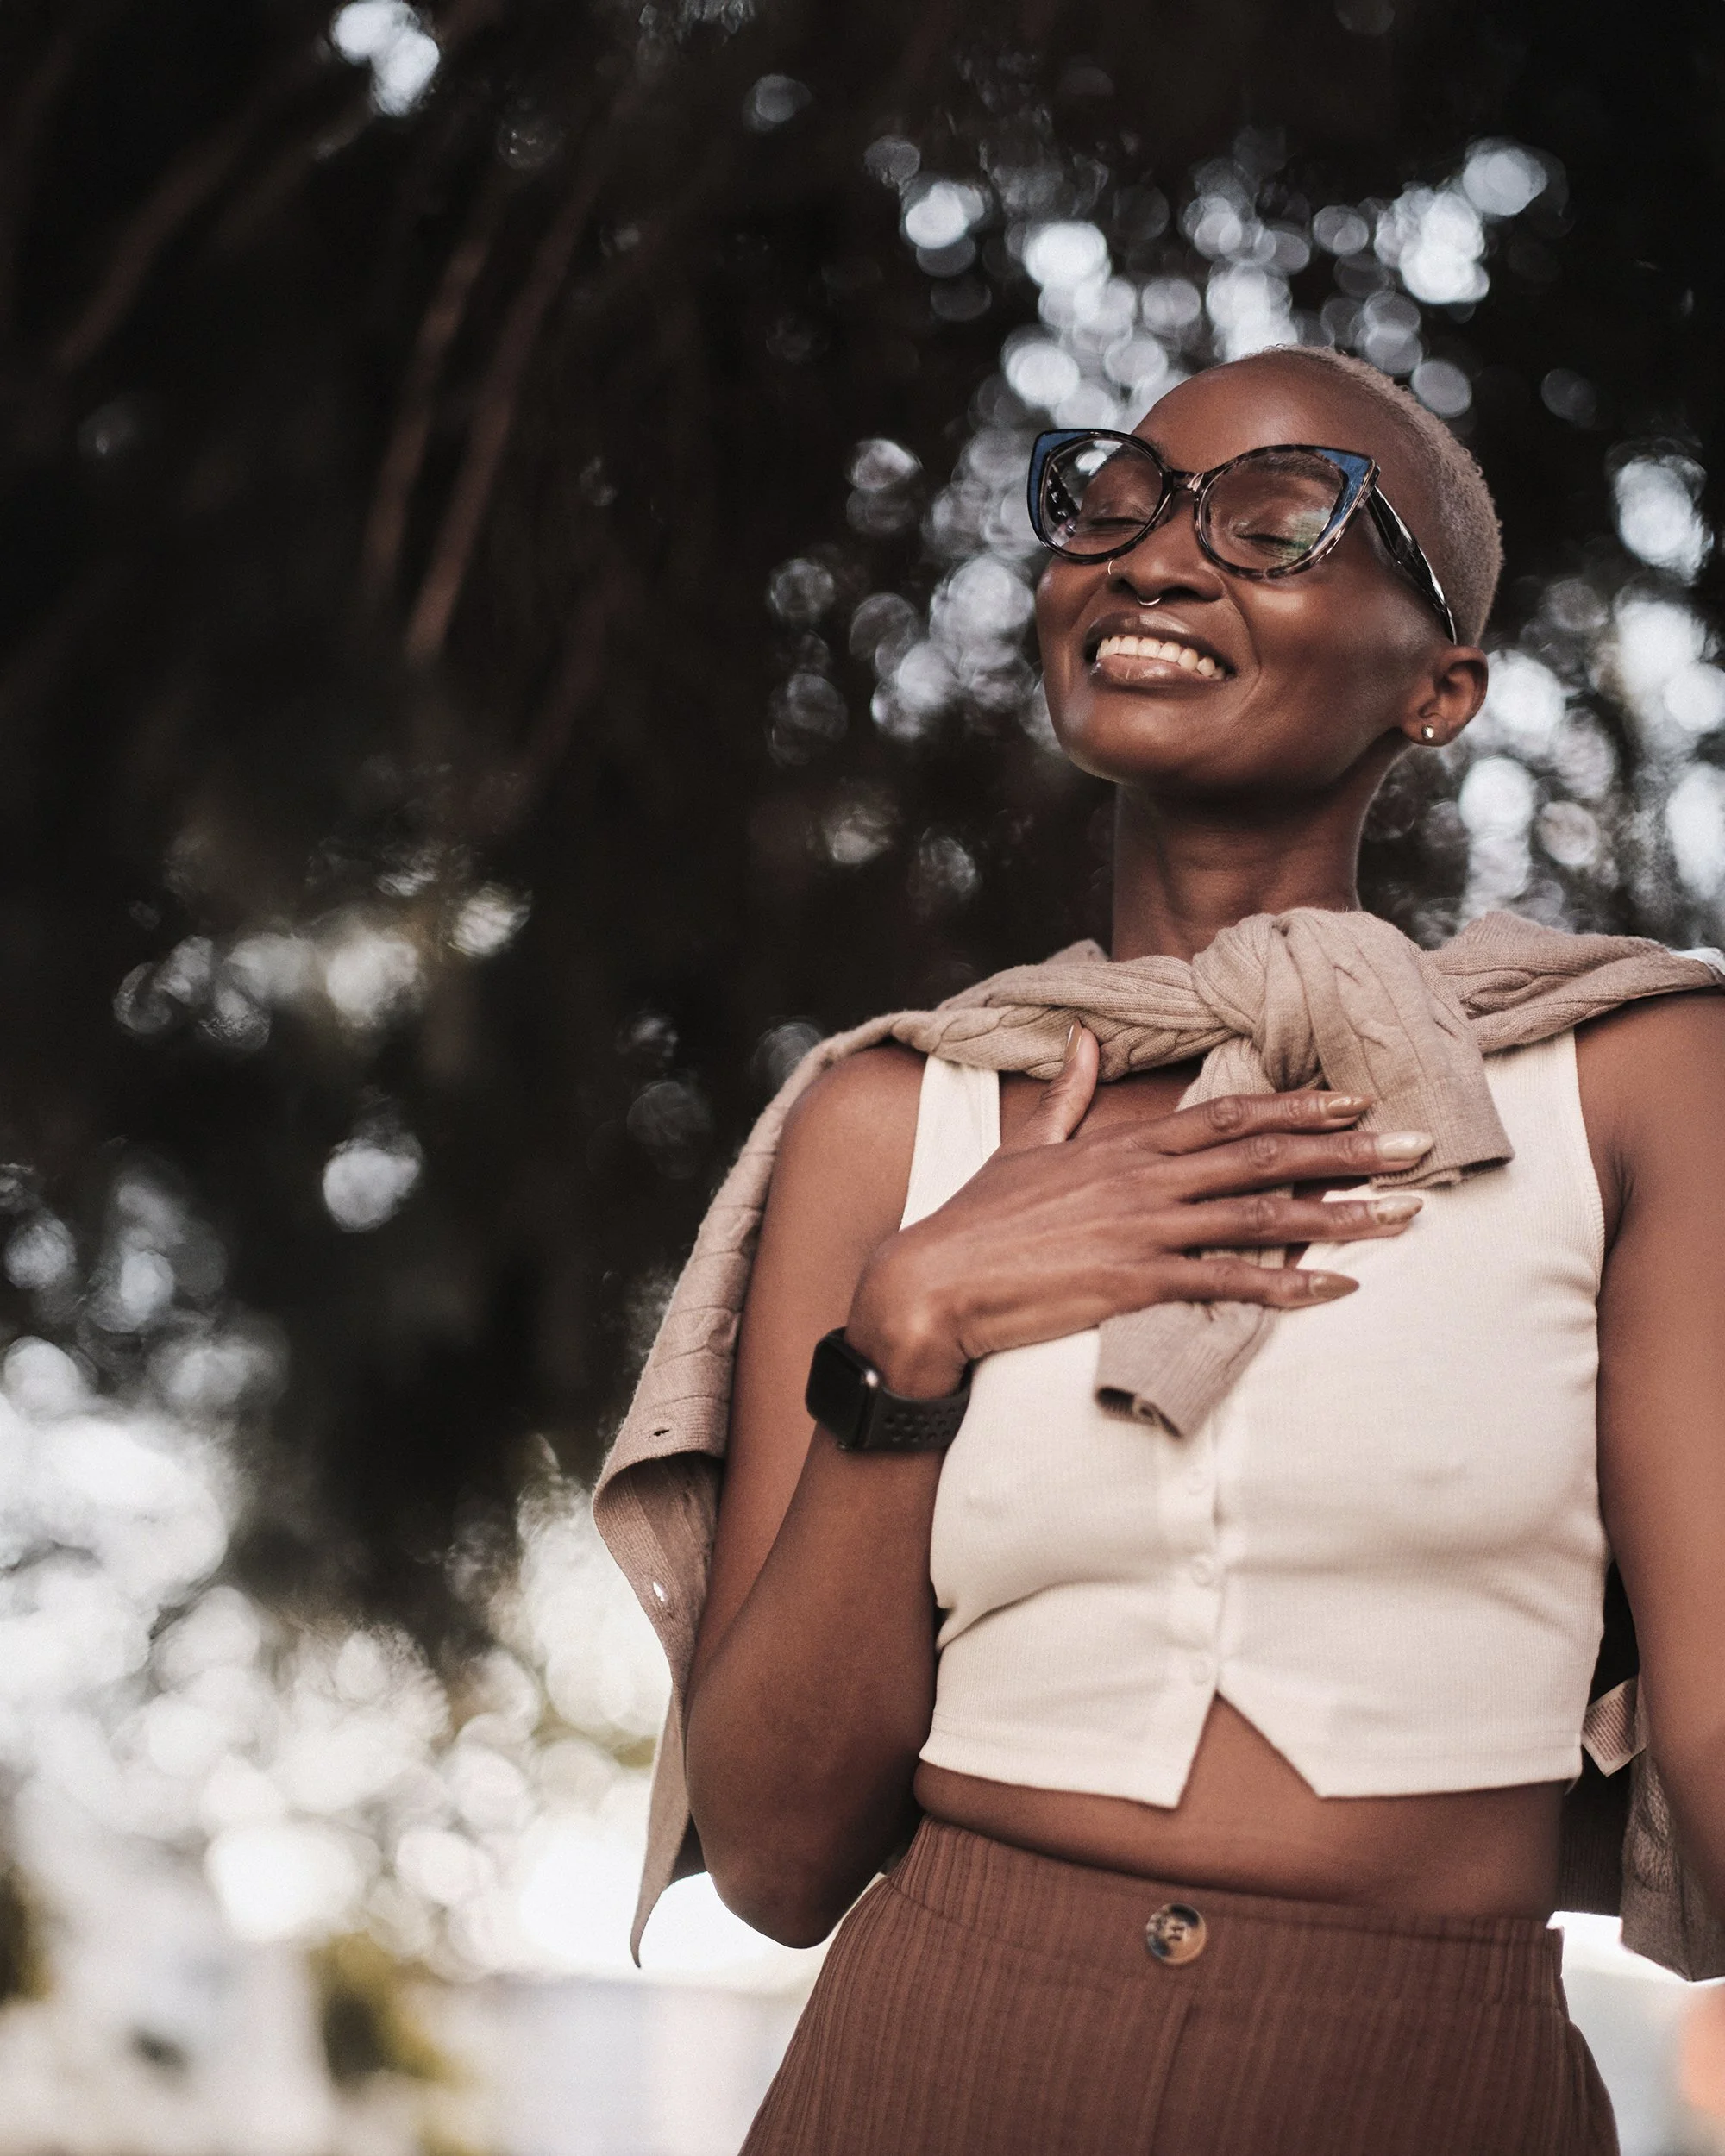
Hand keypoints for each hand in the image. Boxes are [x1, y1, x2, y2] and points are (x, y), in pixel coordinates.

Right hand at [845, 1026, 1431, 1395]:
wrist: (929, 1285)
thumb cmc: (976, 1221)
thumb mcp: (1025, 1146)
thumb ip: (1068, 1095)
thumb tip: (1088, 1040)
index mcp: (1125, 1148)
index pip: (1228, 1115)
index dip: (1297, 1105)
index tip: (1354, 1099)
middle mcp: (1144, 1180)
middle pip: (1263, 1156)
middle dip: (1346, 1150)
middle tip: (1415, 1145)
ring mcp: (1141, 1229)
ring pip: (1260, 1215)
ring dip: (1339, 1215)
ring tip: (1403, 1216)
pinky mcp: (1133, 1281)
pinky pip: (1225, 1282)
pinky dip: (1286, 1286)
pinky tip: (1338, 1289)